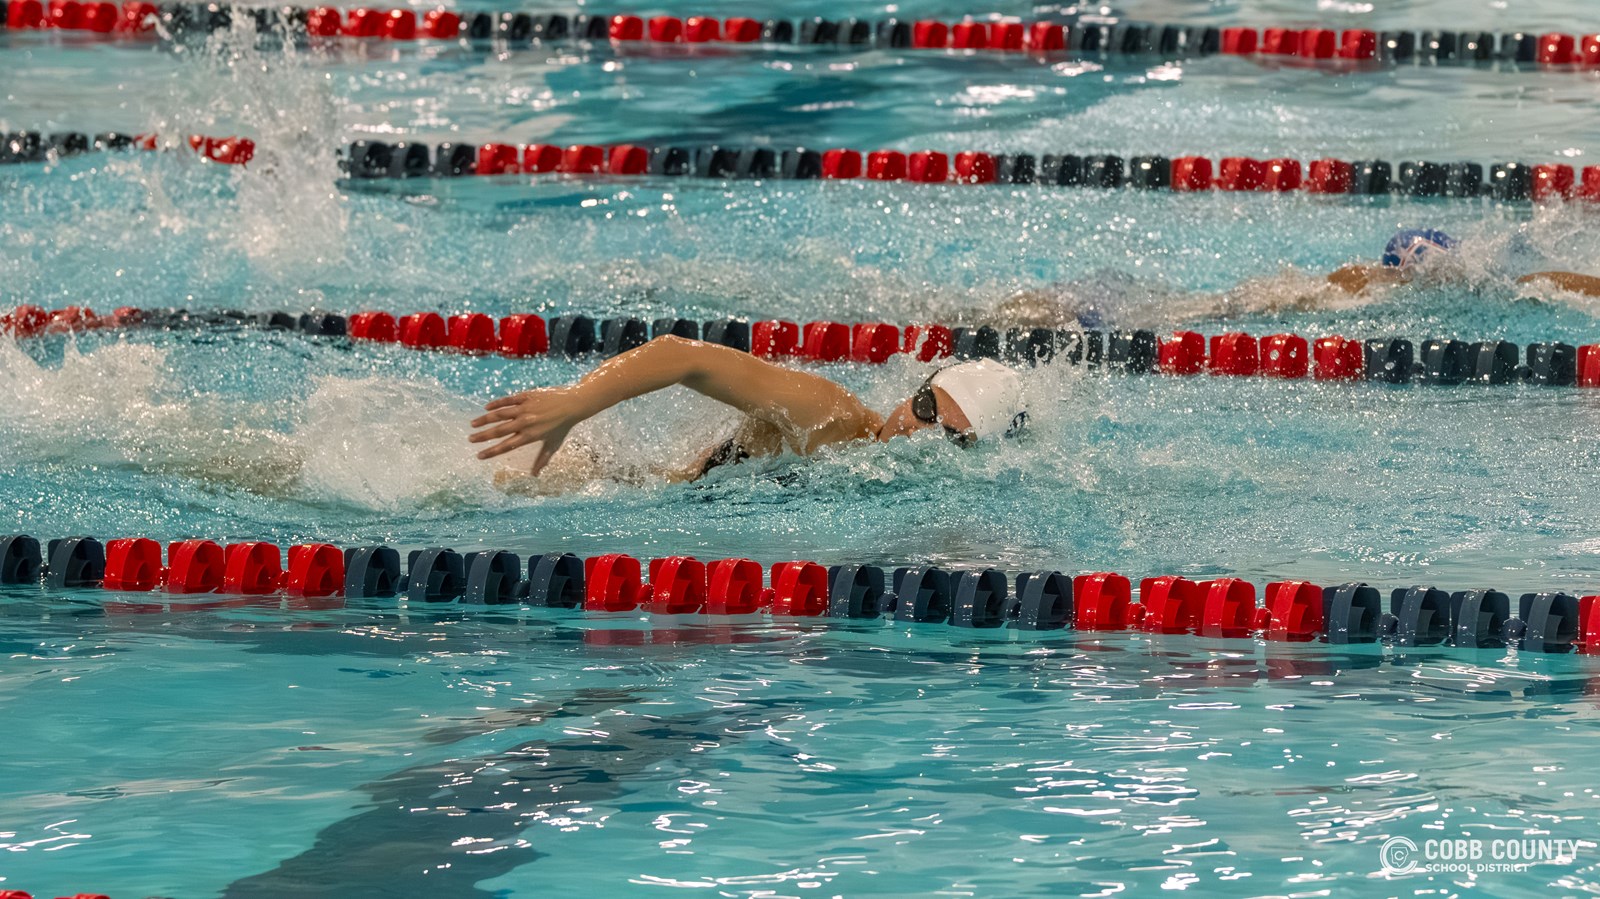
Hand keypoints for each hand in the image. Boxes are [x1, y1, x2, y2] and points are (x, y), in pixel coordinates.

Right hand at [468, 386, 585, 474]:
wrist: (573, 404)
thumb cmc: (563, 427)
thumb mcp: (553, 445)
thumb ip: (542, 460)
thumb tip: (534, 475)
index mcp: (530, 436)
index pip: (506, 446)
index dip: (491, 452)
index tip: (479, 456)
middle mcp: (525, 422)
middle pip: (499, 430)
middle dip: (482, 436)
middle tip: (470, 439)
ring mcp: (525, 408)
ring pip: (499, 414)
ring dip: (484, 419)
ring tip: (473, 424)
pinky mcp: (526, 396)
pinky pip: (507, 400)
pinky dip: (496, 404)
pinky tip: (486, 408)